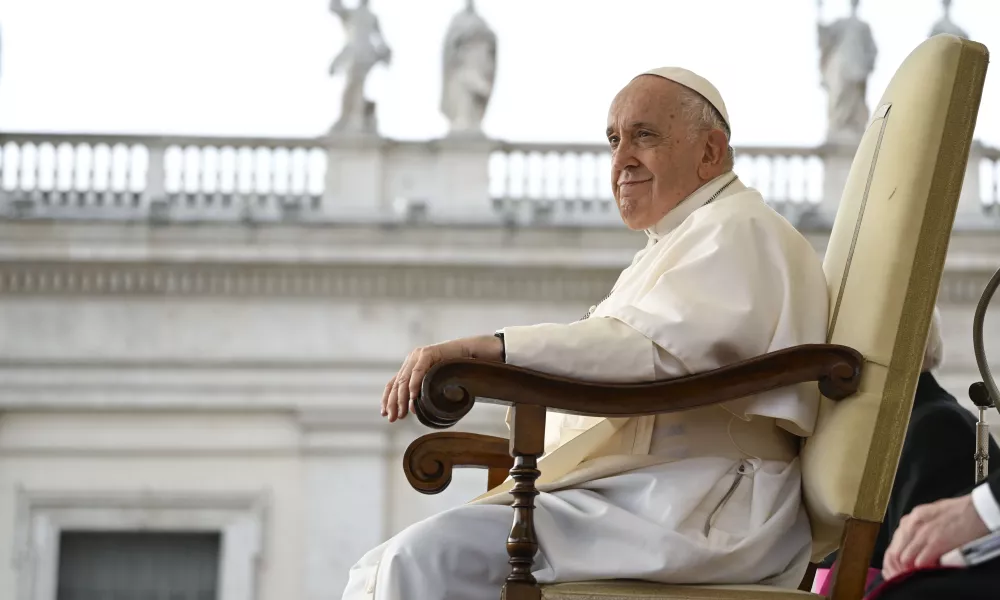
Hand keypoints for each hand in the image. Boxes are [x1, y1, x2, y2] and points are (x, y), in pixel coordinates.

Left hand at [381, 334, 502, 422]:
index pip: (393, 383)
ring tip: (402, 411)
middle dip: (393, 402)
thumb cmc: (453, 368)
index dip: (388, 399)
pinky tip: (412, 396)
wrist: (468, 353)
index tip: (385, 414)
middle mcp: (411, 360)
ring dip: (402, 397)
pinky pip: (418, 371)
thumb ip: (422, 391)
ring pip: (404, 379)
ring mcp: (418, 356)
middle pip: (396, 383)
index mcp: (410, 366)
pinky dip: (414, 384)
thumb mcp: (434, 381)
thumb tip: (412, 410)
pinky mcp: (428, 353)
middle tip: (393, 418)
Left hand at [882, 494, 988, 579]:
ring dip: (910, 567)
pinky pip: (920, 561)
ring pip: (904, 557)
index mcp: (911, 518)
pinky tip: (929, 569)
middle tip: (909, 570)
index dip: (897, 556)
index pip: (894, 542)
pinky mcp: (935, 542)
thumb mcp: (930, 514)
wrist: (976, 511)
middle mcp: (912, 525)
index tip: (903, 564)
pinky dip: (922, 568)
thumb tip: (913, 540)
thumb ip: (919, 526)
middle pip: (895, 551)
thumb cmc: (958, 512)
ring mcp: (923, 534)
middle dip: (901, 563)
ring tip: (919, 571)